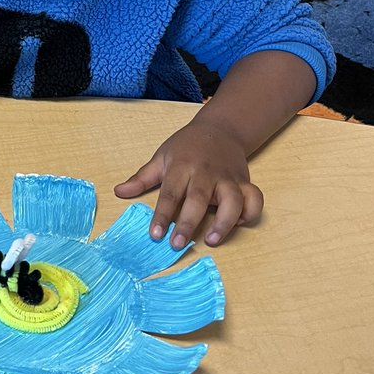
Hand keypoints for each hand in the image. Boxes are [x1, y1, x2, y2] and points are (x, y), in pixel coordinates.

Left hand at [114, 120, 263, 249]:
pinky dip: (250, 213)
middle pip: (198, 199)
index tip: (154, 234)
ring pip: (232, 200)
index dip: (162, 214)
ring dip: (225, 222)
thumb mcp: (162, 157)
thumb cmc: (186, 147)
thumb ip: (142, 178)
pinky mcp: (245, 182)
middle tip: (177, 244)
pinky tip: (237, 224)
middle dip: (188, 223)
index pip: (170, 193)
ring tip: (212, 240)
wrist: (220, 129)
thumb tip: (119, 192)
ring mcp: (228, 178)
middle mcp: (206, 173)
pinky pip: (254, 199)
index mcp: (182, 166)